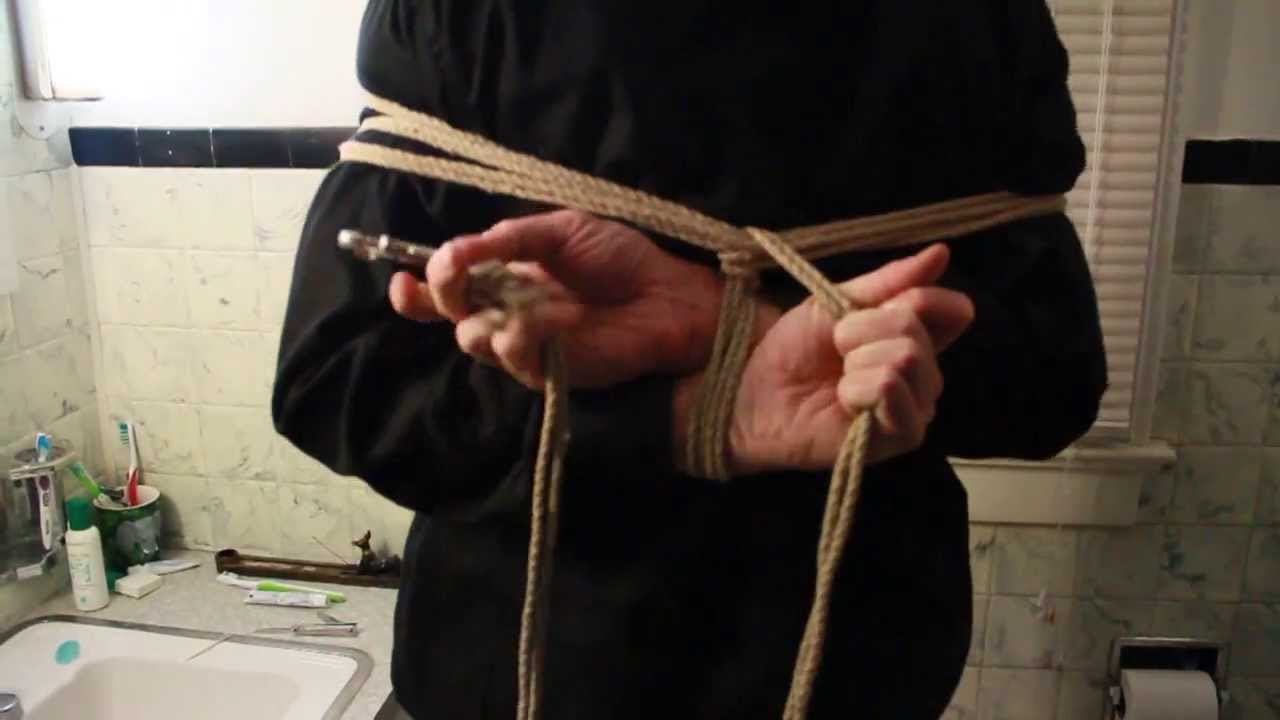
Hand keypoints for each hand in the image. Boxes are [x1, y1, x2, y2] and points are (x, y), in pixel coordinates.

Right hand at [388, 210, 733, 388]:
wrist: (667, 296)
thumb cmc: (620, 259)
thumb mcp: (561, 230)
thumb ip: (509, 238)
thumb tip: (455, 248)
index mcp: (506, 275)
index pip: (448, 285)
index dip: (418, 285)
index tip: (400, 276)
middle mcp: (507, 310)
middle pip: (448, 312)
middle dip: (441, 291)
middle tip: (453, 272)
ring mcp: (524, 344)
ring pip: (471, 338)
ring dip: (476, 316)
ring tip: (509, 303)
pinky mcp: (547, 370)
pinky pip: (512, 356)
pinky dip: (514, 337)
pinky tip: (533, 324)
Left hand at [701, 244, 974, 473]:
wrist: (753, 392)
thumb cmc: (792, 350)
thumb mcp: (836, 301)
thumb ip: (889, 281)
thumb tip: (941, 253)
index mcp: (915, 338)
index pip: (954, 311)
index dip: (921, 300)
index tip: (876, 305)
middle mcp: (924, 374)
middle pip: (917, 332)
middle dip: (863, 330)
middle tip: (836, 347)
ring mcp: (915, 407)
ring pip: (907, 359)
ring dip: (857, 359)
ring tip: (838, 375)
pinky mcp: (898, 438)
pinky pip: (893, 391)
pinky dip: (859, 386)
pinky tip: (843, 399)